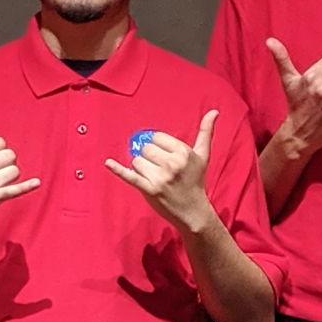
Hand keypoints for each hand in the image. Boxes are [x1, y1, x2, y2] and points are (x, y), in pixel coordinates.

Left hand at [107, 110, 216, 233]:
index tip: (164, 157)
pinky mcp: (149, 190)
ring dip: (141, 168)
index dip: (157, 146)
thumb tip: (214, 111)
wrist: (192, 210)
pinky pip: (129, 176)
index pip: (156, 138)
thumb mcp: (203, 155)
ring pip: (137, 161)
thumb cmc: (195, 180)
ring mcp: (160, 177)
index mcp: (183, 152)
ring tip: (154, 178)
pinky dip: (118, 169)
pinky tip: (108, 163)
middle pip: (145, 149)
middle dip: (149, 158)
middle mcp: (172, 163)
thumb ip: (205, 132)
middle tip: (160, 170)